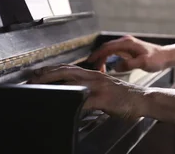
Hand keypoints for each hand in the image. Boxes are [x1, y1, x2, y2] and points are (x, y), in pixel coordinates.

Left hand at [27, 64, 145, 118]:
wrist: (142, 99)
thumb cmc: (123, 96)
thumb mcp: (104, 88)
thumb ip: (89, 88)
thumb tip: (73, 92)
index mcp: (94, 74)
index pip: (69, 68)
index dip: (52, 69)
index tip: (37, 72)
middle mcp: (95, 77)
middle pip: (67, 72)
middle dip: (48, 75)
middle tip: (32, 79)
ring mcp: (99, 87)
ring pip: (74, 84)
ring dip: (56, 86)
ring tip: (42, 89)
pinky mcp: (104, 99)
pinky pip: (86, 101)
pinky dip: (74, 103)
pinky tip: (66, 106)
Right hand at [87, 35, 167, 72]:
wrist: (165, 56)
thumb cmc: (156, 59)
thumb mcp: (144, 63)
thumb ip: (129, 64)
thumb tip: (115, 66)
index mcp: (127, 43)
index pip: (107, 47)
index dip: (97, 54)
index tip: (90, 61)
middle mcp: (125, 42)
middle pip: (106, 48)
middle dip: (98, 57)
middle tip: (94, 69)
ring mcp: (126, 45)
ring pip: (109, 50)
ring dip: (103, 59)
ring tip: (99, 70)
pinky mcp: (128, 50)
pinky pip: (114, 53)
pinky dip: (108, 59)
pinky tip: (107, 67)